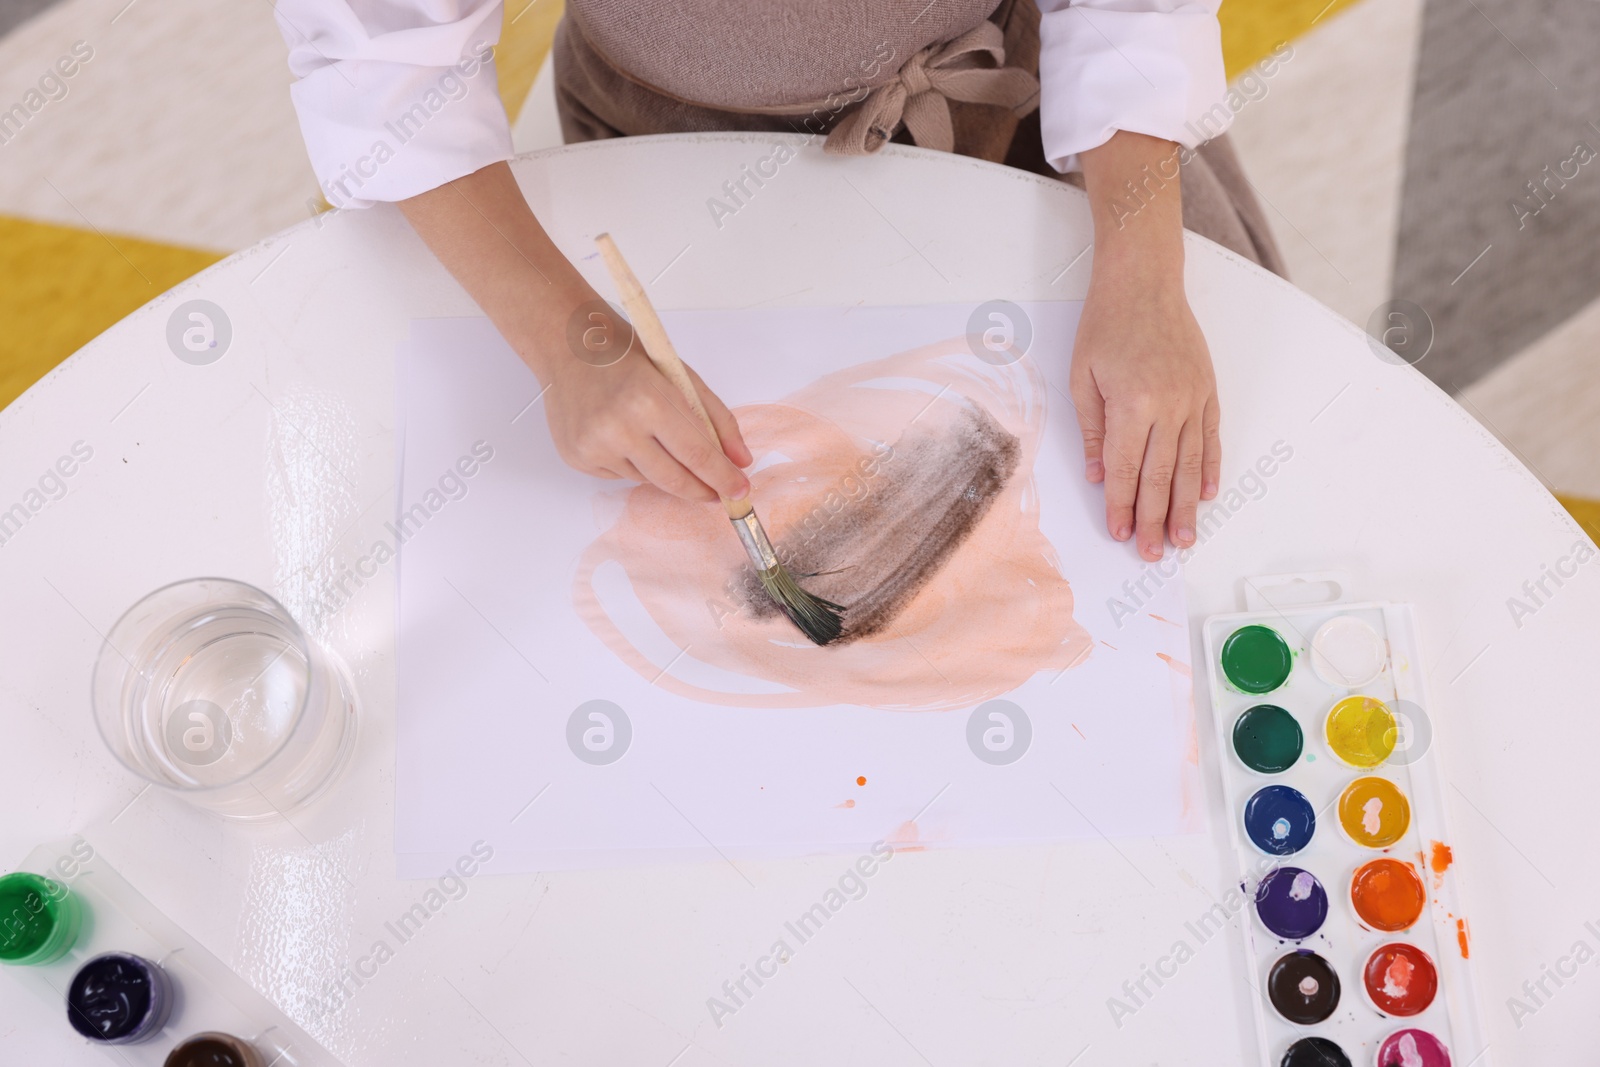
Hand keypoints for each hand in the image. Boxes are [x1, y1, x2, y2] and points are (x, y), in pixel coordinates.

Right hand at [541, 301, 753, 501]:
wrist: (570, 348)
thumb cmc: (629, 358)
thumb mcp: (681, 377)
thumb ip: (717, 419)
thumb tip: (741, 461)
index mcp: (649, 400)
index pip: (697, 453)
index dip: (722, 477)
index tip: (740, 491)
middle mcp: (618, 427)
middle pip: (674, 479)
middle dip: (702, 490)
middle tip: (718, 494)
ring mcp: (594, 446)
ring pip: (648, 480)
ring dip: (665, 470)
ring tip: (656, 438)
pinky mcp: (578, 457)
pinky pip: (620, 476)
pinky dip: (633, 464)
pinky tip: (624, 436)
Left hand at [1070, 264, 1219, 561]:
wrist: (1145, 281)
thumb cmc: (1107, 324)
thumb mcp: (1082, 377)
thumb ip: (1092, 430)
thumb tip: (1095, 475)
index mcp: (1132, 404)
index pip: (1125, 469)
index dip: (1121, 505)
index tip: (1120, 533)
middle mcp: (1168, 406)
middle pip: (1161, 475)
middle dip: (1156, 519)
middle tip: (1155, 553)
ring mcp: (1193, 399)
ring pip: (1189, 465)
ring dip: (1187, 506)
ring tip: (1185, 539)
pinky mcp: (1207, 390)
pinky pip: (1210, 439)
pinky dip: (1209, 469)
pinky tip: (1207, 495)